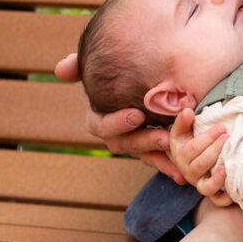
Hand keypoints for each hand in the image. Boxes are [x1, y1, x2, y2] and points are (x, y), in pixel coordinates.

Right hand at [55, 51, 183, 179]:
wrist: (140, 79)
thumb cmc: (111, 71)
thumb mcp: (95, 67)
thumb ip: (77, 66)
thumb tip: (61, 69)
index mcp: (98, 117)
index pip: (101, 125)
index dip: (117, 123)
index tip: (136, 115)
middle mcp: (114, 134)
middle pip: (125, 144)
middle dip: (144, 141)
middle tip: (163, 137)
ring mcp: (133, 143)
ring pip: (143, 155)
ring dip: (158, 158)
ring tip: (176, 156)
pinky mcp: (150, 149)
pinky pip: (158, 160)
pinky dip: (169, 166)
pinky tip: (182, 174)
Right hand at [169, 108, 233, 204]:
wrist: (195, 156)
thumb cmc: (191, 140)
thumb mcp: (183, 130)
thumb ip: (183, 121)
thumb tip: (188, 111)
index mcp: (180, 156)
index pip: (192, 149)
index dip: (207, 138)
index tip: (221, 128)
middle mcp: (188, 171)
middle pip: (199, 165)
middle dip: (214, 150)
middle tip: (227, 137)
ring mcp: (200, 183)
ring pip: (205, 186)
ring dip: (217, 176)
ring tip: (227, 163)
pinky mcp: (212, 192)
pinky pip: (217, 200)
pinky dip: (224, 198)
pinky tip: (233, 190)